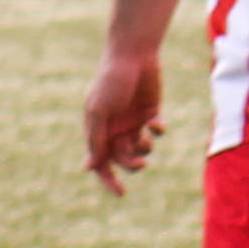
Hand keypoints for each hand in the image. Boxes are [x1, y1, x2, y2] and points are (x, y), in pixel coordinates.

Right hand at [83, 48, 167, 194]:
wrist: (133, 55)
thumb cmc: (111, 82)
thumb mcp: (99, 112)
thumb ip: (96, 139)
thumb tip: (90, 167)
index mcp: (98, 129)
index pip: (101, 161)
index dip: (108, 179)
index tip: (121, 192)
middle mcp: (115, 128)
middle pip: (122, 158)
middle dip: (131, 164)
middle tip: (140, 163)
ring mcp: (133, 120)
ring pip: (140, 148)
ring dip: (144, 150)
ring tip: (146, 140)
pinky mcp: (150, 112)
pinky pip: (156, 131)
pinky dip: (158, 131)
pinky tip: (156, 123)